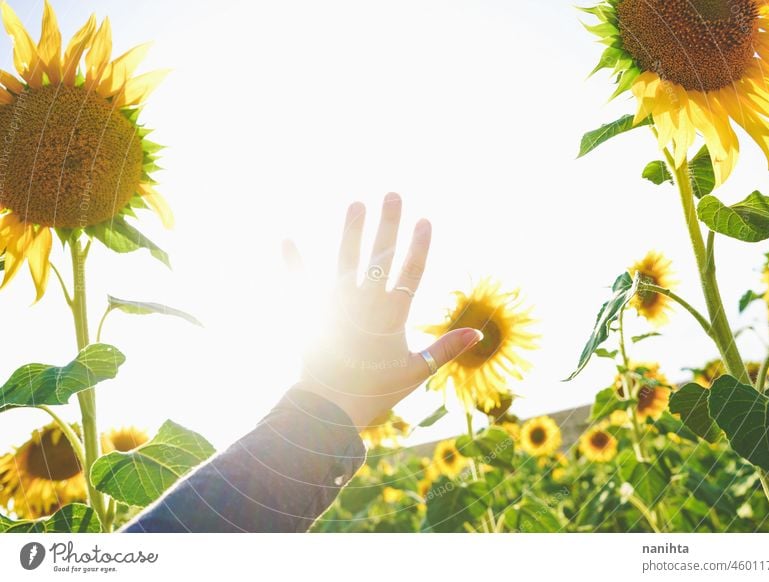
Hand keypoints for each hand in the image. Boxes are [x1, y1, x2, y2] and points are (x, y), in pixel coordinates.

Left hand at [282, 193, 482, 428]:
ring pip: (346, 261)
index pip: (411, 273)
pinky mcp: (312, 313)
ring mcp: (337, 306)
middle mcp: (365, 304)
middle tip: (392, 194)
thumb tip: (478, 333)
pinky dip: (292, 262)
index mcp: (392, 316)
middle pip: (380, 257)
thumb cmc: (375, 392)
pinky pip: (299, 284)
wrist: (329, 410)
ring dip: (351, 231)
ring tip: (356, 204)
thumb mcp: (415, 372)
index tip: (424, 220)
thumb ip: (445, 349)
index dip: (419, 246)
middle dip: (388, 224)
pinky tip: (285, 239)